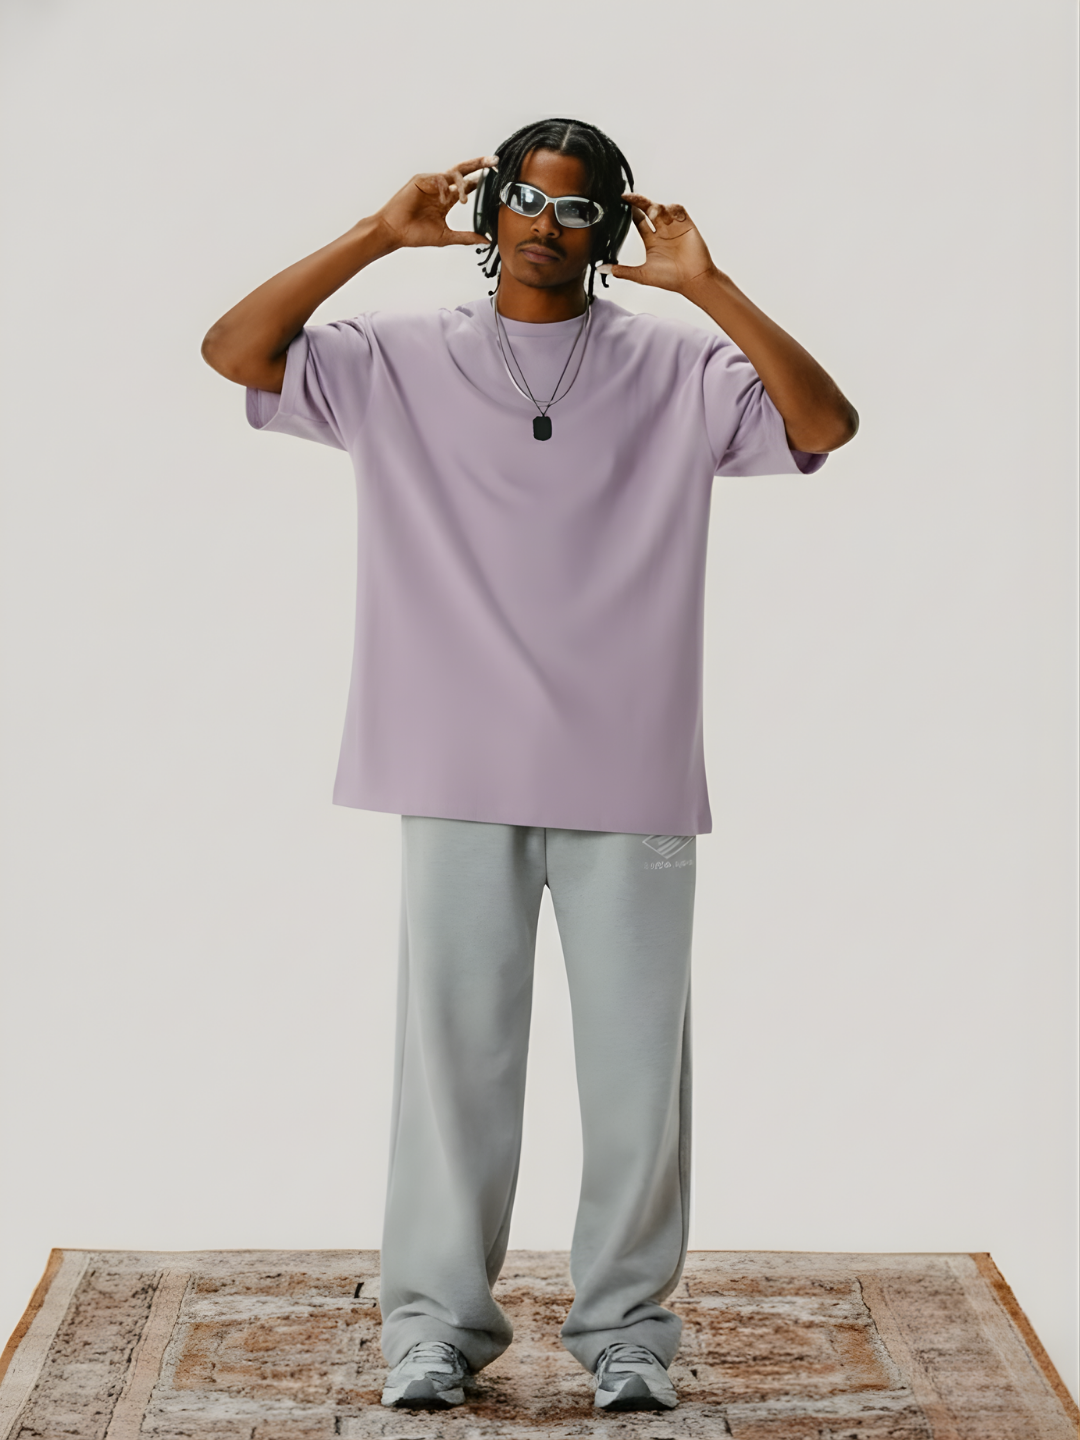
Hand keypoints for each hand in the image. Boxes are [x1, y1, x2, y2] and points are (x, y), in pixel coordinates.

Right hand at [373, 156, 497, 250]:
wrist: (394, 233)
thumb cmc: (415, 234)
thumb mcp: (446, 237)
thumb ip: (466, 237)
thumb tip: (486, 240)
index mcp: (447, 200)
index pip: (468, 186)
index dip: (481, 182)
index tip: (497, 180)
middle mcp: (440, 188)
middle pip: (464, 171)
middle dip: (480, 164)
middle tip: (495, 161)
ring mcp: (431, 182)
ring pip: (453, 173)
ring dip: (462, 184)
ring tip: (463, 200)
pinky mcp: (421, 179)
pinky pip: (438, 178)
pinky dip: (444, 189)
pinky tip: (444, 201)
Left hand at [599, 194, 716, 292]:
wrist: (693, 280)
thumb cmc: (670, 279)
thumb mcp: (641, 275)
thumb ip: (622, 271)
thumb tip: (600, 269)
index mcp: (651, 241)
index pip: (638, 221)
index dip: (630, 212)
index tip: (620, 204)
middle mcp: (662, 232)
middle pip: (648, 210)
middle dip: (639, 202)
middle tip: (628, 197)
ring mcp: (674, 227)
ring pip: (662, 208)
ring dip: (656, 208)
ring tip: (654, 215)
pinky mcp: (686, 224)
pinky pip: (677, 209)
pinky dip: (671, 208)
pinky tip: (667, 215)